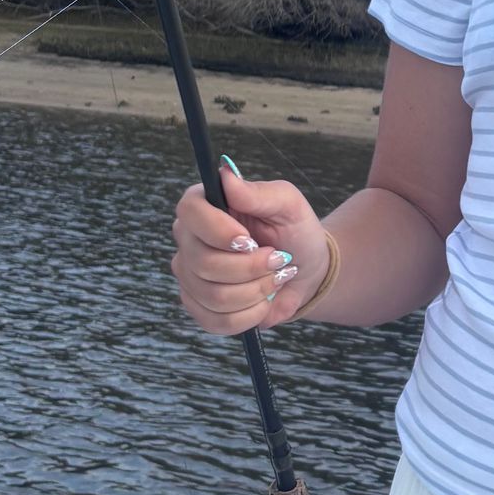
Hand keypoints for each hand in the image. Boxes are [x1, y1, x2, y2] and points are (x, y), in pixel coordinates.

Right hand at [172, 165, 329, 334]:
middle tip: (278, 259)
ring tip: (274, 278)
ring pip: (213, 295)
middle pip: (202, 261)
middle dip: (251, 267)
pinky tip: (263, 301)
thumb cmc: (293, 230)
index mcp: (204, 206)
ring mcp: (190, 276)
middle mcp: (189, 240)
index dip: (219, 230)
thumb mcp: (287, 204)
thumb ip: (258, 192)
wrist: (304, 271)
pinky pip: (217, 321)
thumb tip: (226, 173)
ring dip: (256, 291)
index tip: (250, 239)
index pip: (189, 212)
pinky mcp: (200, 307)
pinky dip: (251, 314)